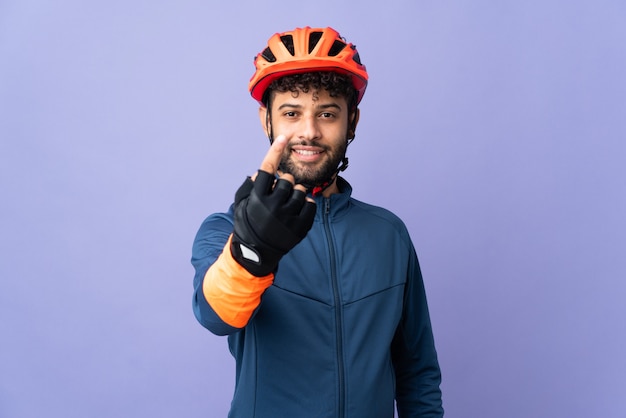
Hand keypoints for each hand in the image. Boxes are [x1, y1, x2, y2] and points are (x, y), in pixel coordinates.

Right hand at [230, 135, 315, 275]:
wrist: (256, 253)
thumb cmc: (248, 224)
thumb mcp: (241, 205)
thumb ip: (249, 187)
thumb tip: (259, 173)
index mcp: (257, 198)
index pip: (267, 169)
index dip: (275, 151)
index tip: (284, 137)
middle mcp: (272, 207)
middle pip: (286, 179)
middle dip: (284, 183)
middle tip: (279, 193)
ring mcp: (287, 218)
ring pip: (300, 191)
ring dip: (295, 193)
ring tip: (288, 204)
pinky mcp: (300, 227)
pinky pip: (310, 205)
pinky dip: (306, 204)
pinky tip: (298, 209)